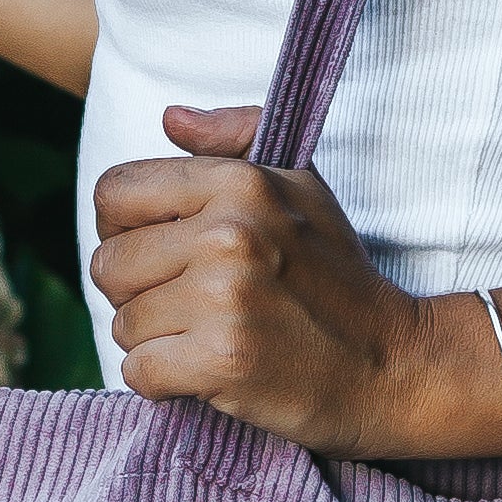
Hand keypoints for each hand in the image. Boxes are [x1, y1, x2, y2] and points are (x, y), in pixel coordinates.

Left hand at [89, 106, 494, 454]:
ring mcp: (225, 298)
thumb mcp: (302, 187)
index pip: (115, 193)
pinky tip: (209, 372)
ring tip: (211, 337)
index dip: (125, 229)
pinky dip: (164, 382)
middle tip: (193, 307)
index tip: (163, 254)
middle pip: (109, 265)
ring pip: (122, 324)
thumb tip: (170, 118)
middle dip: (139, 293)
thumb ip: (236, 139)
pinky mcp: (223, 360)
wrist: (392, 365)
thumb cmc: (337, 276)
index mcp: (239, 183)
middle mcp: (229, 233)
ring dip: (156, 342)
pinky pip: (138, 371)